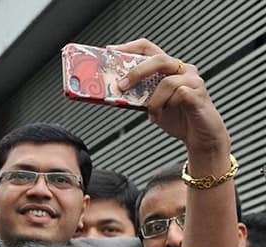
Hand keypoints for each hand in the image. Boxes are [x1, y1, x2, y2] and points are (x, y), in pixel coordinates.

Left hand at [112, 39, 227, 153]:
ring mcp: (193, 81)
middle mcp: (183, 70)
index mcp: (169, 69)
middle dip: (136, 72)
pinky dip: (164, 107)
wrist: (199, 135)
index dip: (130, 47)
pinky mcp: (199, 94)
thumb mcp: (151, 104)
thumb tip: (116, 91)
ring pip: (167, 82)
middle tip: (121, 85)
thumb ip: (139, 95)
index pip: (149, 49)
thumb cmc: (176, 117)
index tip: (111, 51)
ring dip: (153, 101)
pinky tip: (160, 117)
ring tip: (152, 114)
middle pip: (159, 59)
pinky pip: (179, 94)